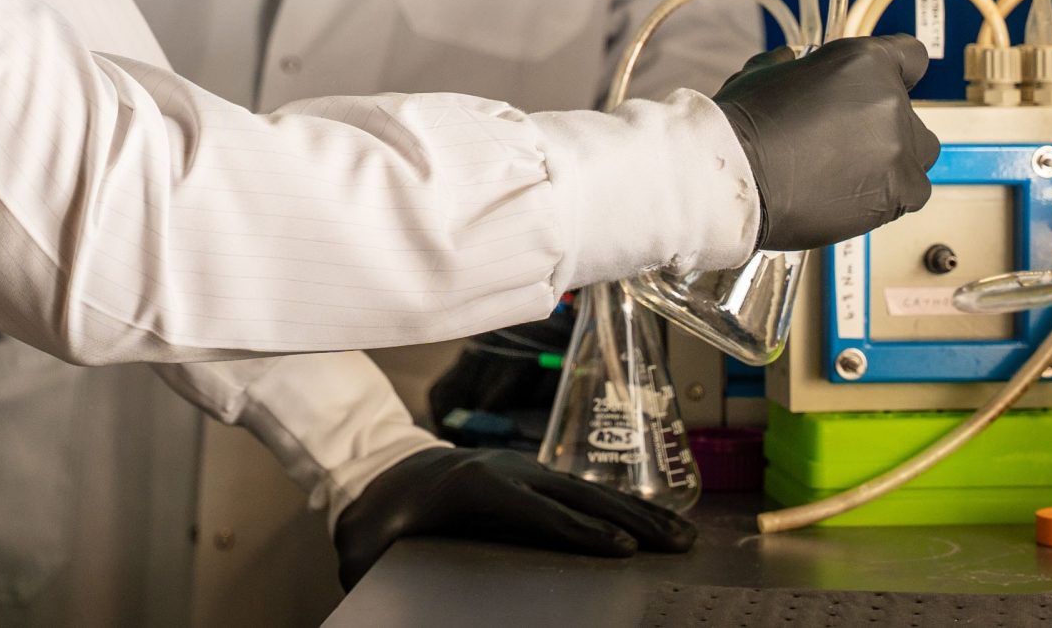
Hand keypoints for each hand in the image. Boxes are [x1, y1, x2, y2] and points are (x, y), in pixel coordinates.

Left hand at [331, 447, 694, 589]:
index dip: (580, 530)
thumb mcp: (368, 547)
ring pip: (588, 490)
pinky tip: (654, 526)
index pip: (536, 510)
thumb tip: (375, 585)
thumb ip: (373, 565)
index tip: (621, 550)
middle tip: (676, 546)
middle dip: (630, 522)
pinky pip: (582, 491)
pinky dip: (621, 508)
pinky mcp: (531, 474)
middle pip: (577, 495)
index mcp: (470, 485)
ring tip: (684, 537)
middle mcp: (505, 468)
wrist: (381, 471)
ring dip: (639, 515)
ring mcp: (521, 466)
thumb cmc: (378, 520)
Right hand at [714, 35, 938, 250]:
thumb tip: (794, 63)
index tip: (879, 88)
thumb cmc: (743, 126)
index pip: (911, 57)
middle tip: (842, 141)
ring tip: (845, 173)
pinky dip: (886, 195)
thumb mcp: (765, 72)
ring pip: (915, 154)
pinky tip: (849, 195)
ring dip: (889, 160)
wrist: (735, 178)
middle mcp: (891, 100)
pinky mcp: (899, 190)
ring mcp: (899, 147)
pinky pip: (910, 191)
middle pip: (909, 112)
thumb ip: (795, 65)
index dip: (894, 73)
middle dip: (881, 124)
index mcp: (865, 60)